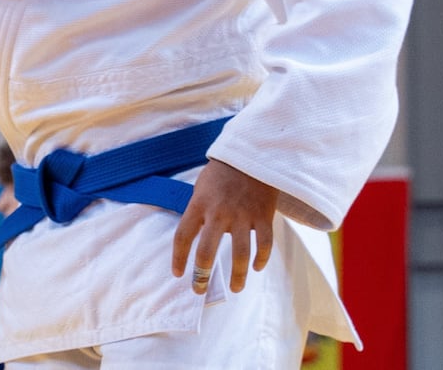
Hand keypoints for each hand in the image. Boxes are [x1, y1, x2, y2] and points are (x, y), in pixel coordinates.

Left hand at [171, 159, 277, 294]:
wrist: (250, 153)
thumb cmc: (221, 174)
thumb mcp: (201, 188)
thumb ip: (197, 212)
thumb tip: (193, 239)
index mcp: (199, 204)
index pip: (182, 237)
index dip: (178, 259)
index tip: (178, 274)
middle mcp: (218, 212)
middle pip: (206, 251)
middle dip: (201, 276)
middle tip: (199, 289)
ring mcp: (242, 215)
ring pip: (239, 254)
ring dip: (237, 276)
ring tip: (236, 288)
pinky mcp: (263, 215)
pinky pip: (264, 244)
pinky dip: (261, 260)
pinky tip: (256, 267)